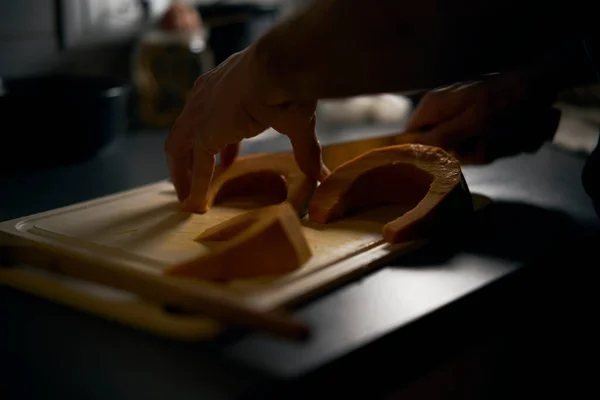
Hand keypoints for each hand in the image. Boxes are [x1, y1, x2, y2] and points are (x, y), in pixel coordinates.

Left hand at [164, 45, 328, 212]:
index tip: (226, 159)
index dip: (219, 140)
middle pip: (186, 132)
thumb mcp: (297, 121)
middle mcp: (205, 97)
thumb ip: (306, 150)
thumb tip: (322, 176)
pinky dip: (195, 185)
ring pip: (180, 148)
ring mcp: (200, 114)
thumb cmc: (289, 83)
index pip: (213, 114)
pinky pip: (196, 166)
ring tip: (186, 197)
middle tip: (193, 178)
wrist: (278, 68)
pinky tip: (197, 203)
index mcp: (224, 85)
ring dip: (182, 173)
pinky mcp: (203, 133)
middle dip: (188, 157)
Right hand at [404, 72, 560, 163]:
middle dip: (467, 152)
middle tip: (484, 145)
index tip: (442, 159)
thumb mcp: (473, 121)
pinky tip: (511, 134)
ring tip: (504, 137)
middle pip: (441, 147)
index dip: (422, 151)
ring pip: (465, 148)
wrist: (540, 83)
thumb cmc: (504, 101)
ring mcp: (462, 116)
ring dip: (488, 149)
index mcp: (434, 106)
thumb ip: (442, 136)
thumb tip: (414, 149)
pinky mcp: (479, 121)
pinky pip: (482, 143)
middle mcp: (443, 111)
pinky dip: (499, 143)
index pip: (410, 135)